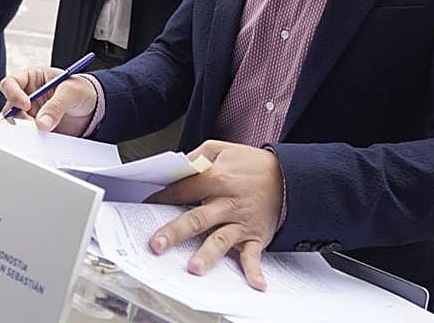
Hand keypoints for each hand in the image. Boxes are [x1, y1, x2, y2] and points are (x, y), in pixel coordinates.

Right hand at [0, 67, 98, 136]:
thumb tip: (42, 123)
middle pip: (10, 106)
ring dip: (27, 129)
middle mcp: (27, 96)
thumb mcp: (72, 91)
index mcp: (33, 78)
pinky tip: (46, 138)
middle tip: (34, 124)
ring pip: (17, 123)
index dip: (13, 93)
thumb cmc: (83, 90)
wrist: (95, 109)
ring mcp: (31, 114)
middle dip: (20, 117)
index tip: (26, 104)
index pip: (11, 83)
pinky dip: (34, 139)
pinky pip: (29, 136)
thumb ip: (57, 105)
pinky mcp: (37, 129)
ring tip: (45, 130)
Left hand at [145, 141, 284, 290]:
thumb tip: (177, 167)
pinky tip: (255, 284)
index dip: (162, 198)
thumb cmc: (252, 165)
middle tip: (157, 244)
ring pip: (221, 239)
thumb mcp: (222, 149)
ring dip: (208, 254)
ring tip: (194, 267)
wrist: (287, 176)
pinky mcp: (256, 236)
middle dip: (176, 232)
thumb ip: (197, 156)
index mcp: (216, 179)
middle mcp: (227, 203)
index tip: (146, 206)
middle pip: (197, 218)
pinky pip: (254, 255)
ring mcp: (241, 223)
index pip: (183, 190)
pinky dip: (255, 270)